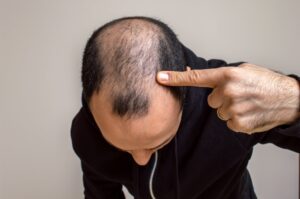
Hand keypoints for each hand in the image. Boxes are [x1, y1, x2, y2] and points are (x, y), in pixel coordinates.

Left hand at [157, 63, 299, 133]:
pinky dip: (237, 120)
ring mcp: (233, 108)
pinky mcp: (239, 123)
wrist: (289, 98)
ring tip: (247, 103)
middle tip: (240, 95)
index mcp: (227, 75)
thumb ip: (221, 75)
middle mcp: (228, 91)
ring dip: (230, 109)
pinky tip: (250, 113)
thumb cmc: (265, 82)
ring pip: (220, 112)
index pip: (196, 78)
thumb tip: (195, 75)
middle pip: (211, 101)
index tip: (160, 77)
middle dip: (222, 99)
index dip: (176, 78)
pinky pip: (229, 123)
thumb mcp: (243, 70)